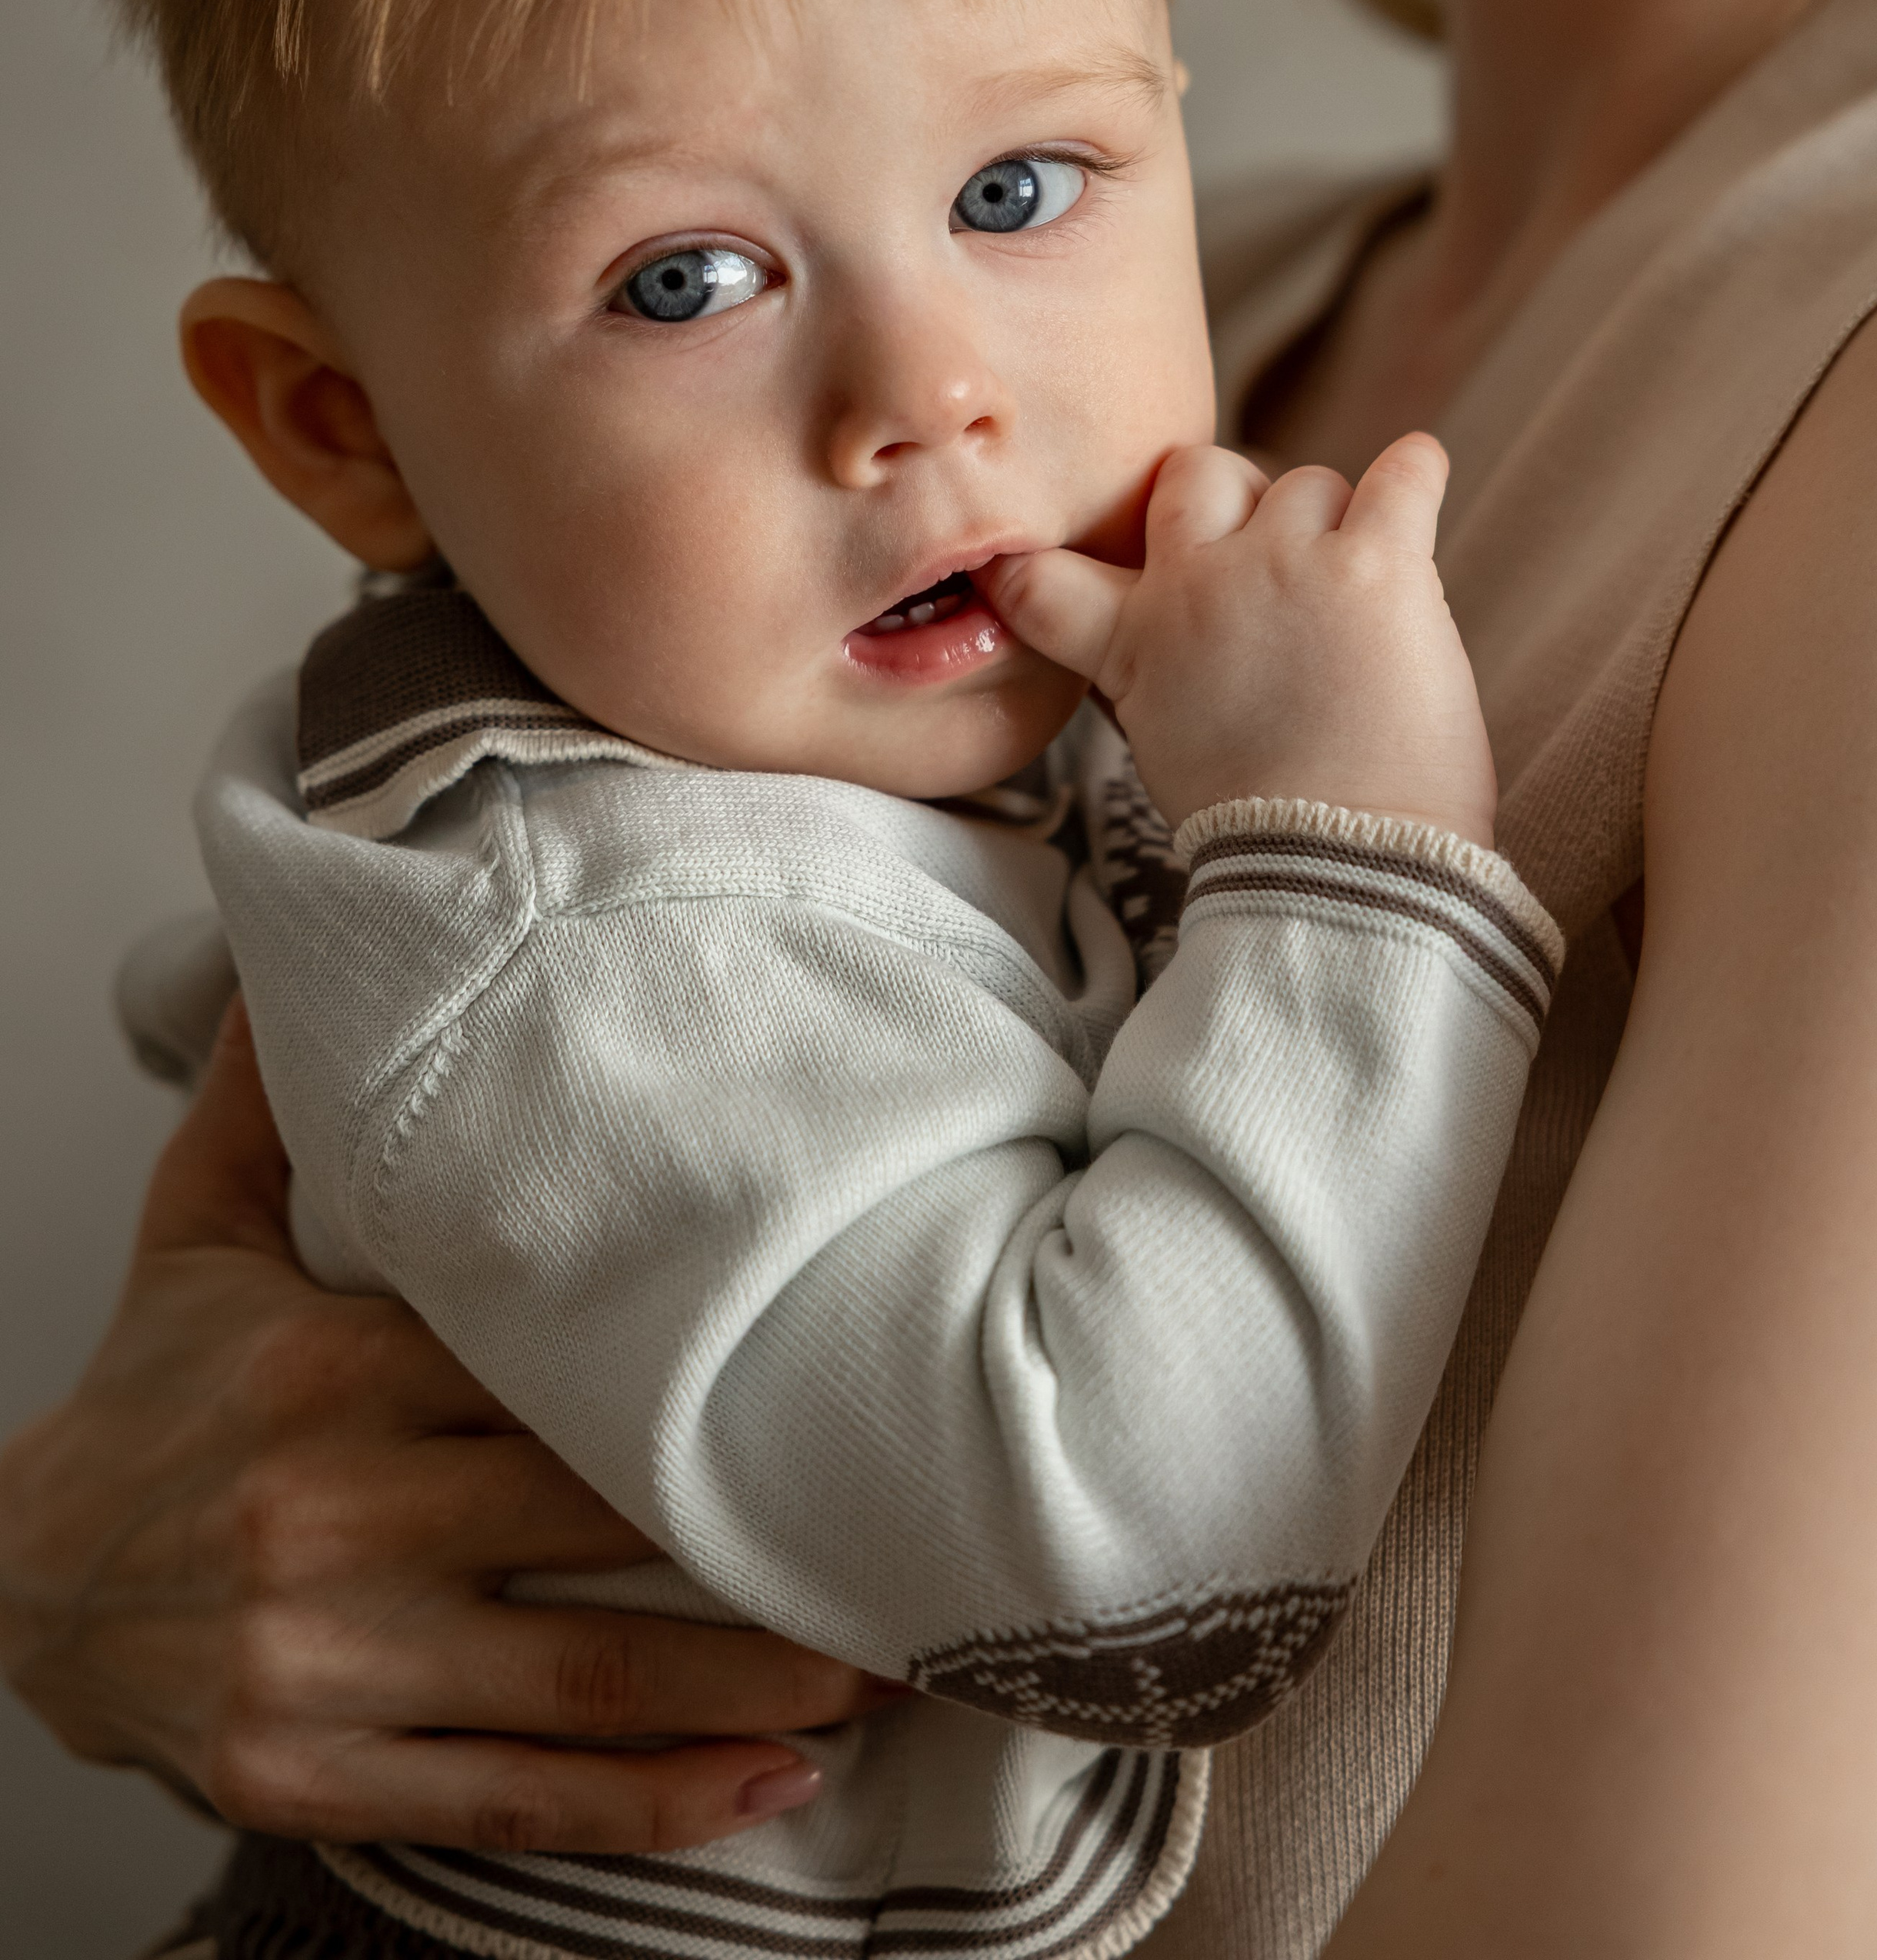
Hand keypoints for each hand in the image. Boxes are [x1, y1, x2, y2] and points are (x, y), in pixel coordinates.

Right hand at [0, 999, 879, 1850]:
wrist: (13, 1581)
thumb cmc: (150, 1394)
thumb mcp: (191, 1226)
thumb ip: (266, 1093)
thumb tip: (306, 940)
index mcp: (325, 1367)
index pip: (542, 1359)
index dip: (693, 1367)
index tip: (823, 1356)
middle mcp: (330, 1513)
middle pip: (593, 1520)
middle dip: (764, 1533)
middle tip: (916, 1526)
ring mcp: (324, 1662)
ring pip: (582, 1677)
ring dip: (752, 1685)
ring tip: (886, 1670)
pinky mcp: (313, 1777)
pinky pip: (514, 1799)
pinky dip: (650, 1806)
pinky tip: (765, 1787)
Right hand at [979, 434, 1496, 845]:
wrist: (1339, 868)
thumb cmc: (1261, 829)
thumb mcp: (1163, 745)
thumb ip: (1154, 671)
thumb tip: (1190, 637)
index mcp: (1135, 639)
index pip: (1041, 574)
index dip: (1029, 555)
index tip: (1020, 550)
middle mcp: (1198, 582)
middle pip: (1199, 473)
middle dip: (1234, 500)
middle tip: (1271, 552)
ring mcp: (1286, 564)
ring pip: (1307, 483)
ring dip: (1334, 525)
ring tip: (1359, 592)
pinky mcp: (1377, 563)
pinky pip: (1404, 474)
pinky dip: (1416, 472)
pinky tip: (1419, 477)